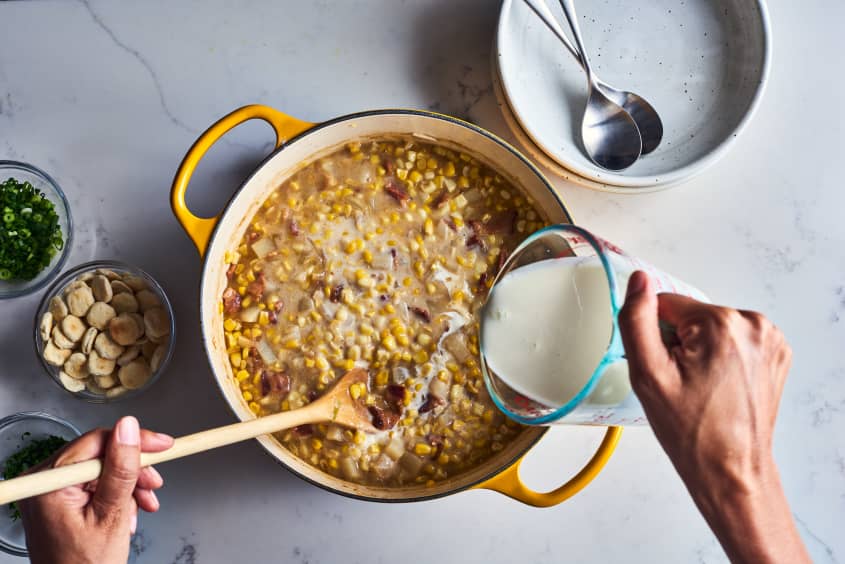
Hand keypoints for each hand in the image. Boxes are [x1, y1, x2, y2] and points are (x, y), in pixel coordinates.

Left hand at [19, 416, 173, 563]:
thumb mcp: (111, 515)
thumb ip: (121, 469)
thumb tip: (128, 428)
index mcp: (49, 483)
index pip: (97, 441)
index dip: (134, 441)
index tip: (162, 445)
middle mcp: (44, 483)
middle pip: (101, 455)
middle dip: (133, 470)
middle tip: (154, 483)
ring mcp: (51, 492)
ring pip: (102, 470)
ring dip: (129, 485)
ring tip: (144, 504)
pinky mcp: (60, 502)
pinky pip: (95, 485)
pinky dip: (117, 496)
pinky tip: (129, 511)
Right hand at [618, 271, 807, 562]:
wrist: (730, 469)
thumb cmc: (691, 430)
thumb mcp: (648, 374)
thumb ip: (636, 320)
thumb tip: (638, 281)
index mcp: (722, 323)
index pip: (666, 304)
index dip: (657, 338)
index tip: (667, 370)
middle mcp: (753, 324)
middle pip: (691, 316)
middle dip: (679, 344)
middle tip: (683, 383)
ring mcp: (769, 339)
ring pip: (710, 328)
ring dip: (699, 351)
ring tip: (702, 387)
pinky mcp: (774, 353)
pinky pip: (731, 340)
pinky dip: (720, 358)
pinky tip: (718, 386)